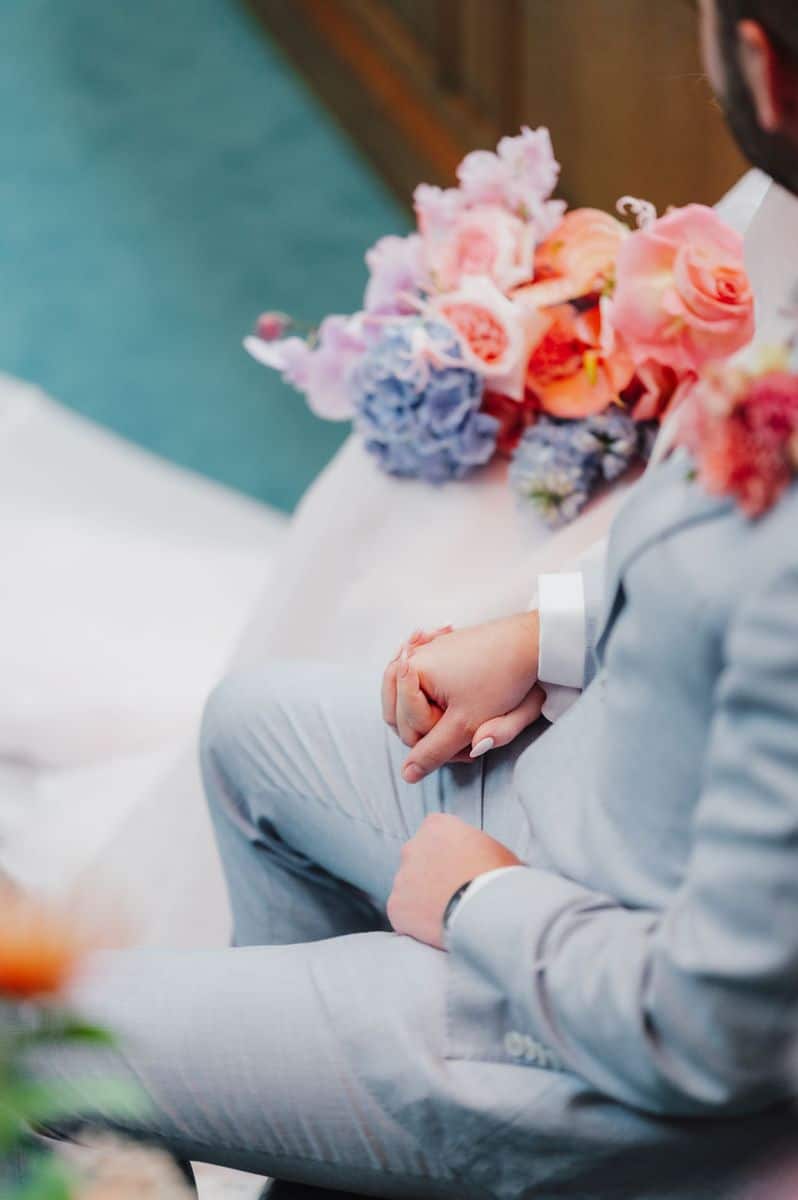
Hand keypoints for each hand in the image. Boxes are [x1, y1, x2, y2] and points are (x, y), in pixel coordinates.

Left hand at [387, 813, 521, 948]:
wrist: (488, 910)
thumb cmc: (499, 878)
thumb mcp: (494, 849)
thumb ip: (474, 849)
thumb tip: (482, 861)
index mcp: (436, 826)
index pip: (434, 832)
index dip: (447, 852)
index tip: (459, 866)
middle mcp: (412, 847)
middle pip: (417, 859)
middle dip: (431, 874)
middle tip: (452, 892)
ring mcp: (401, 878)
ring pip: (409, 888)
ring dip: (423, 899)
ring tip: (449, 914)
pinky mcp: (396, 907)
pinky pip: (403, 914)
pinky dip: (416, 923)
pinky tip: (437, 929)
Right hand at [388, 612, 543, 782]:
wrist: (531, 643)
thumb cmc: (500, 678)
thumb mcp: (465, 724)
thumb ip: (433, 752)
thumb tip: (407, 774)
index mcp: (411, 670)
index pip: (405, 726)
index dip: (433, 741)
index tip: (463, 736)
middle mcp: (414, 657)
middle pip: (404, 713)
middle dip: (432, 730)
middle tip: (466, 734)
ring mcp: (428, 652)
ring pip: (416, 700)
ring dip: (436, 716)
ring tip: (468, 719)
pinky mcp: (443, 651)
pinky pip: (428, 683)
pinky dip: (441, 697)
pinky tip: (461, 700)